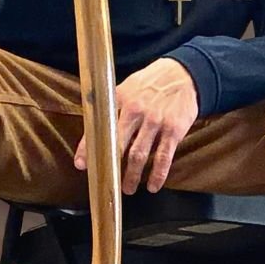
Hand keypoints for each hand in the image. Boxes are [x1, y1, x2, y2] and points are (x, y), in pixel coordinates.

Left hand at [74, 59, 198, 193]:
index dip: (88, 147)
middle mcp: (136, 110)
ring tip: (128, 189)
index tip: (81, 165)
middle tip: (107, 184)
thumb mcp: (127, 86)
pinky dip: (158, 174)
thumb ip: (112, 106)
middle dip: (111, 168)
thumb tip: (94, 130)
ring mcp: (155, 120)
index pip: (99, 126)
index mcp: (120, 99)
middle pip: (118, 145)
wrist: (183, 74)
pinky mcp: (173, 129)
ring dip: (132, 176)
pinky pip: (164, 156)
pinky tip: (153, 186)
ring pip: (139, 154)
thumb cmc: (150, 83)